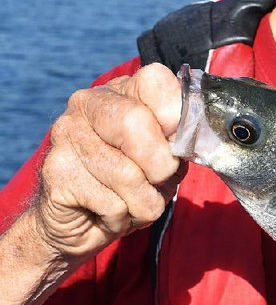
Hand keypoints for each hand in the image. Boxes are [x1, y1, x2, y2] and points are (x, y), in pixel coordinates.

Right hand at [33, 64, 184, 261]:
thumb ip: (180, 141)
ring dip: (144, 202)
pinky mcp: (56, 174)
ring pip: (128, 175)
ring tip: (132, 203)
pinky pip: (112, 204)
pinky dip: (123, 219)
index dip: (178, 114)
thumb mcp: (164, 158)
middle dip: (161, 165)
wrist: (81, 224)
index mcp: (119, 92)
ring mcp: (65, 137)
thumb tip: (191, 137)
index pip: (155, 81)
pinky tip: (109, 213)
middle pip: (135, 122)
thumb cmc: (131, 186)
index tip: (179, 143)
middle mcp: (86, 105)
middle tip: (157, 181)